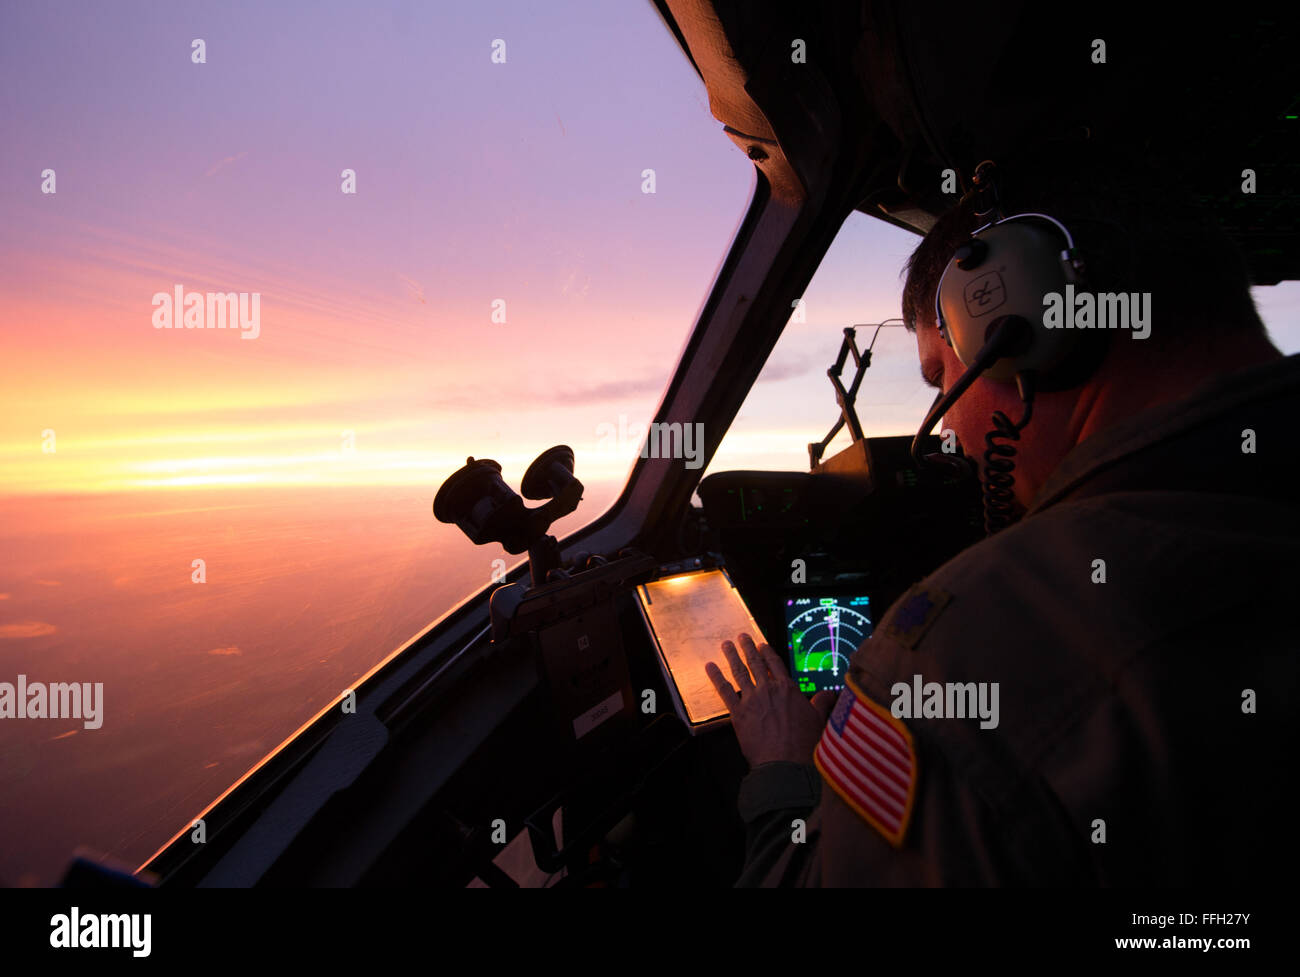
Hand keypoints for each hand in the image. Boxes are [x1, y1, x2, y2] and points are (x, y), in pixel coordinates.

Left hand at [705, 633, 836, 767]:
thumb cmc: (803, 743)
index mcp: (787, 688)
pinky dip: (716, 677)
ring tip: (726, 645)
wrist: (785, 762)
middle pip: (755, 664)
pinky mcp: (737, 713)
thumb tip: (829, 694)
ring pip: (739, 672)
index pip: (775, 664)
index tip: (761, 645)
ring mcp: (751, 700)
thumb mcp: (818, 719)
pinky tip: (710, 667)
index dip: (767, 653)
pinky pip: (724, 691)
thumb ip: (821, 703)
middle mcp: (768, 689)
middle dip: (747, 649)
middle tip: (741, 638)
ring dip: (731, 657)